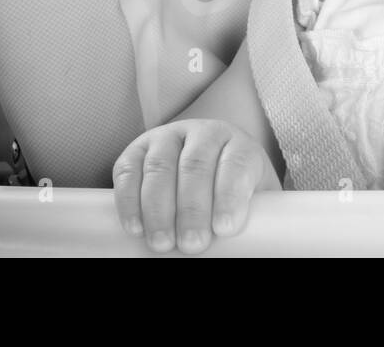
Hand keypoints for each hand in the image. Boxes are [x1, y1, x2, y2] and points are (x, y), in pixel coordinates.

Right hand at [112, 119, 279, 253]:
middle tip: (192, 244)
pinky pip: (128, 171)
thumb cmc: (232, 195)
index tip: (225, 229)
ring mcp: (168, 137)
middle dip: (192, 209)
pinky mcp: (137, 149)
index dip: (230, 195)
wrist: (207, 172)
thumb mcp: (252, 203)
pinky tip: (135, 227)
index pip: (237, 164)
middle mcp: (204, 133)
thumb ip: (256, 221)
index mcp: (239, 144)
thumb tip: (249, 250)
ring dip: (158, 209)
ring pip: (160, 166)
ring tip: (162, 243)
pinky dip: (129, 201)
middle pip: (196, 165)